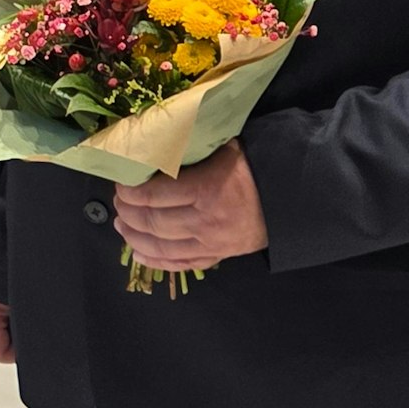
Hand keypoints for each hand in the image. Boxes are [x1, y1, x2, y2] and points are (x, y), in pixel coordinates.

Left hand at [112, 140, 268, 271]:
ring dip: (134, 237)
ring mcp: (212, 243)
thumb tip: (154, 143)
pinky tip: (137, 252)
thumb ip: (190, 150)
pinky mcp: (218, 255)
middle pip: (153, 222)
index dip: (130, 192)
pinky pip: (180, 264)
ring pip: (162, 246)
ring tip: (121, 225)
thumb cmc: (252, 168)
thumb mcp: (223, 149)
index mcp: (206, 189)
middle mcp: (206, 220)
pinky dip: (155, 260)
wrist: (290, 199)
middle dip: (128, 213)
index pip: (154, 195)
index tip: (120, 185)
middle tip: (119, 202)